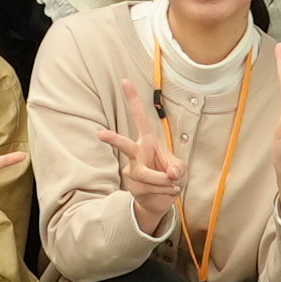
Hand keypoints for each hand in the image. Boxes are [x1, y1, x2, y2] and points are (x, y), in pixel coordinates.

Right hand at [95, 77, 183, 236]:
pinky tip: (170, 191)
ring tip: (174, 185)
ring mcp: (131, 170)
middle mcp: (137, 153)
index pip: (140, 118)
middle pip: (125, 146)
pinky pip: (148, 188)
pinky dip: (165, 191)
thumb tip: (171, 174)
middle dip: (113, 140)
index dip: (133, 100)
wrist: (160, 200)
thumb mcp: (179, 168)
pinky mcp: (132, 185)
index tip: (125, 80)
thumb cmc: (169, 176)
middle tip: (101, 134)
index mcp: (147, 141)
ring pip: (144, 174)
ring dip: (163, 181)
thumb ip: (178, 168)